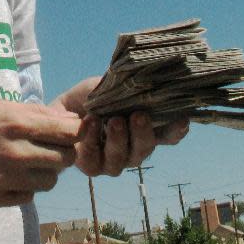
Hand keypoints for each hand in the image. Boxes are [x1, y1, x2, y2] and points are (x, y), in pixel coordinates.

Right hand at [0, 101, 81, 206]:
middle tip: (47, 148)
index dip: (76, 133)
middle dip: (62, 153)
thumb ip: (40, 114)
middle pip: (65, 159)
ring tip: (27, 162)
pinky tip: (11, 176)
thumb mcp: (2, 106)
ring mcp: (6, 178)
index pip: (69, 133)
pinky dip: (26, 187)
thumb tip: (73, 121)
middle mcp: (16, 152)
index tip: (71, 133)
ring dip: (45, 172)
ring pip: (50, 181)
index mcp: (18, 123)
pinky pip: (30, 196)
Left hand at [51, 77, 189, 176]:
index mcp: (144, 129)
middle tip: (138, 115)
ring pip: (124, 159)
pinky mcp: (92, 167)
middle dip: (144, 133)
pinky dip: (94, 141)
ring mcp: (113, 161)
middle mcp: (133, 148)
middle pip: (146, 149)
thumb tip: (147, 75)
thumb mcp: (111, 85)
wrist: (60, 108)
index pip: (168, 135)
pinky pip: (96, 160)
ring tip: (113, 120)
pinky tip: (91, 124)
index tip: (183, 118)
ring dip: (119, 139)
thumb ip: (129, 86)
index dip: (177, 130)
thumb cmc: (91, 97)